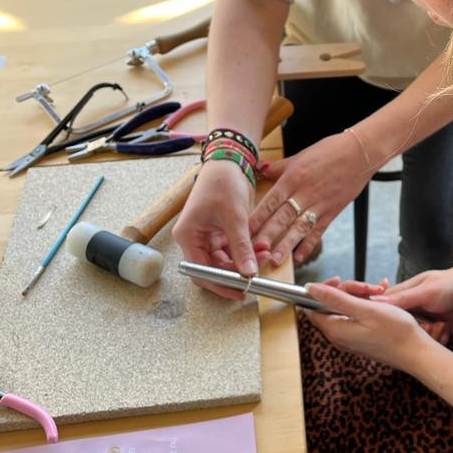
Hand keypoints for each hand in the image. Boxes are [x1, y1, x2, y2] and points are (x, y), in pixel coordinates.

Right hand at [172, 160, 257, 298]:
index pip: (200, 271)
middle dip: (237, 271)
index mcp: (187, 236)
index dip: (219, 284)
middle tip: (257, 275)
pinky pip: (234, 249)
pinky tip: (262, 248)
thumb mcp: (234, 217)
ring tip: (264, 254)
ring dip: (246, 260)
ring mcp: (208, 236)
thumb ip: (241, 247)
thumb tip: (248, 273)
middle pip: (214, 268)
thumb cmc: (222, 183)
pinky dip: (248, 250)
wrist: (230, 161)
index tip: (239, 292)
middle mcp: (195, 239)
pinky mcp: (222, 232)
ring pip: (227, 260)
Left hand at [249, 131, 374, 267]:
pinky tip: (300, 257)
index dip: (256, 218)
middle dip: (266, 236)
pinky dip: (309, 245)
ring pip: (299, 228)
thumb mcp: (301, 155)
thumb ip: (280, 166)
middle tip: (252, 251)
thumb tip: (261, 168)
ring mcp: (319, 204)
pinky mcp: (332, 211)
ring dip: (286, 245)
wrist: (360, 152)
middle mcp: (304, 193)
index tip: (242, 231)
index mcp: (293, 177)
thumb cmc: (330, 150)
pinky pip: (319, 231)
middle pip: (281, 218)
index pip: (270, 202)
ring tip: (274, 260)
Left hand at [305, 281, 432, 371]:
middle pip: (330, 306)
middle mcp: (339, 337)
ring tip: (379, 292)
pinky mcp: (361, 339)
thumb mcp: (365, 309)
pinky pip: (355, 317)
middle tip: (368, 287)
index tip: (339, 280)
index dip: (322, 290)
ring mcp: (350, 339)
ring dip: (360, 296)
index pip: (312, 307)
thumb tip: (310, 289)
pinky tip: (381, 299)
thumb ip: (335, 298)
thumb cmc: (396, 332)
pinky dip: (366, 305)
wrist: (417, 353)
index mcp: (336, 330)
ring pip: (345, 309)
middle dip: (347, 291)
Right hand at [373, 258, 452, 342]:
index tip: (405, 324)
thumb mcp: (426, 291)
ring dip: (432, 336)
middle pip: (401, 332)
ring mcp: (423, 322)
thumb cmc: (450, 283)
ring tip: (442, 325)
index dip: (389, 322)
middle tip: (431, 324)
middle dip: (418, 332)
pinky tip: (447, 329)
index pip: (383, 313)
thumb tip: (373, 301)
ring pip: (417, 340)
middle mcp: (410, 312)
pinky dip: (441, 339)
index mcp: (402, 298)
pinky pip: (432, 344)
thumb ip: (402, 298)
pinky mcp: (436, 331)